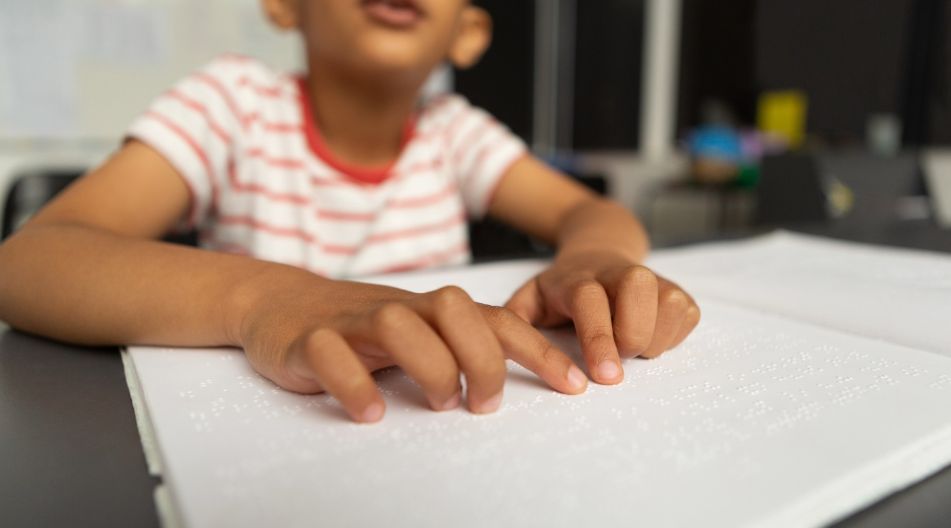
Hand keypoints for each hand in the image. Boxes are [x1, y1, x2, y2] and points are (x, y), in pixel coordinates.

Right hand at [234, 268, 587, 422]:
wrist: (275, 302)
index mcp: (429, 311)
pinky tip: (370, 413)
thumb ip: (456, 350)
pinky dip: (354, 383)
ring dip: (430, 365)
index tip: (575, 385)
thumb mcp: (414, 335)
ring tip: (440, 404)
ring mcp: (351, 320)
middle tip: (483, 404)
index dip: (539, 348)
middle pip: (454, 309)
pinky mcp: (307, 340)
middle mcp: (398, 309)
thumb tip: (508, 385)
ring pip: (397, 322)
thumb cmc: (356, 328)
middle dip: (483, 357)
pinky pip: (331, 353)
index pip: (494, 318)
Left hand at [505, 250, 699, 384]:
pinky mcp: (679, 290)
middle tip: (618, 359)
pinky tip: (649, 337)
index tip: (604, 378)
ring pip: (670, 303)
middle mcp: (618, 272)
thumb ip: (515, 320)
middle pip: (639, 288)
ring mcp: (653, 277)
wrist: (598, 252)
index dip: (598, 338)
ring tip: (632, 348)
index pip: (590, 301)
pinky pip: (687, 315)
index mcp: (578, 278)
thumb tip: (497, 346)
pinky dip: (671, 337)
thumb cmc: (562, 289)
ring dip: (655, 338)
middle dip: (633, 334)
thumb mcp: (532, 298)